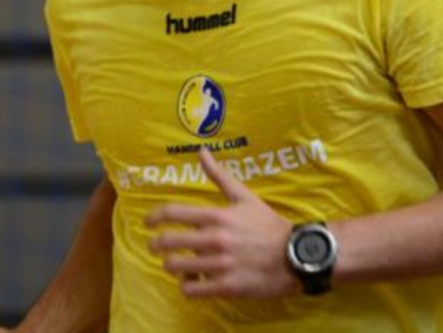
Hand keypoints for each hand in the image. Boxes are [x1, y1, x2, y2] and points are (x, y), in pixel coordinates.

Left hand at [145, 147, 296, 298]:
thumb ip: (219, 176)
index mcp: (217, 216)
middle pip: (168, 242)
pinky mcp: (226, 286)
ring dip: (171, 266)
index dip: (154, 217)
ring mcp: (220, 264)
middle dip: (156, 245)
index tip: (147, 223)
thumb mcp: (245, 197)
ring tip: (176, 264)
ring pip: (175, 267)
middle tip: (156, 247)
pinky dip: (186, 286)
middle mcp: (215, 239)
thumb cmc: (268, 225)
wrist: (295, 256)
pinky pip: (191, 290)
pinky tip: (191, 282)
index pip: (173, 213)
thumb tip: (201, 152)